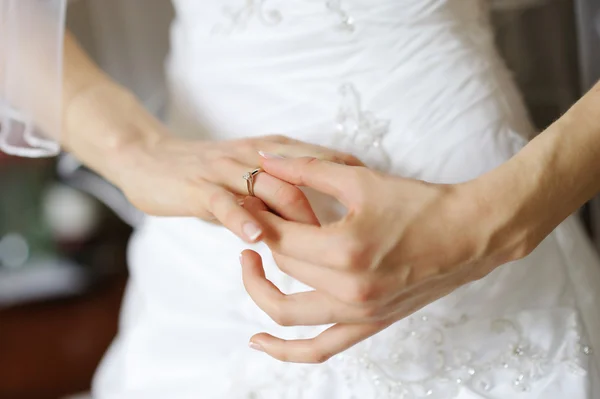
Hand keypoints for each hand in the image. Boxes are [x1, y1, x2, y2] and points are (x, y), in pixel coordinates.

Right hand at [110, 134, 361, 241]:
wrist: (151, 161)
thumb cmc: (207, 174)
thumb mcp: (249, 177)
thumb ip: (280, 193)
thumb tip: (315, 220)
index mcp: (270, 151)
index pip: (317, 160)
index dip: (346, 179)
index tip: (373, 201)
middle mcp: (253, 155)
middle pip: (300, 176)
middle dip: (326, 206)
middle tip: (350, 236)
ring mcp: (226, 170)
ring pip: (268, 188)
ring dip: (293, 215)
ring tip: (316, 241)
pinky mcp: (200, 188)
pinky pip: (225, 204)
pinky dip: (243, 220)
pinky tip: (257, 239)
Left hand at [240, 157, 527, 362]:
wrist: (470, 233)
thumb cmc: (420, 203)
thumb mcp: (359, 180)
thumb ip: (306, 170)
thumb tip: (264, 159)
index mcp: (346, 250)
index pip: (281, 240)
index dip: (258, 219)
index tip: (248, 202)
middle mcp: (350, 290)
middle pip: (285, 268)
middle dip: (262, 242)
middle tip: (254, 219)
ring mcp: (361, 314)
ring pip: (289, 313)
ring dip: (260, 291)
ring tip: (249, 266)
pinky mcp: (371, 324)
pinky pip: (320, 349)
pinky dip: (286, 351)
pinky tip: (259, 340)